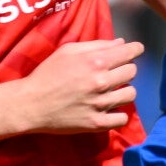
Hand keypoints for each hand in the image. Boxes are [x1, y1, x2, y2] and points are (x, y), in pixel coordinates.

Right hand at [17, 38, 143, 133]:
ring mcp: (100, 104)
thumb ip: (97, 45)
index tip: (133, 51)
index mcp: (95, 61)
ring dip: (123, 91)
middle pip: (132, 72)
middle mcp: (101, 82)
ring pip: (131, 94)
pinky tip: (109, 110)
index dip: (134, 50)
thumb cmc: (47, 74)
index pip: (131, 52)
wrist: (30, 104)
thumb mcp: (68, 51)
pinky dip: (118, 114)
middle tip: (114, 73)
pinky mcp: (96, 123)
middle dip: (126, 69)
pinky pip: (122, 118)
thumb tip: (121, 43)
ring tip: (111, 92)